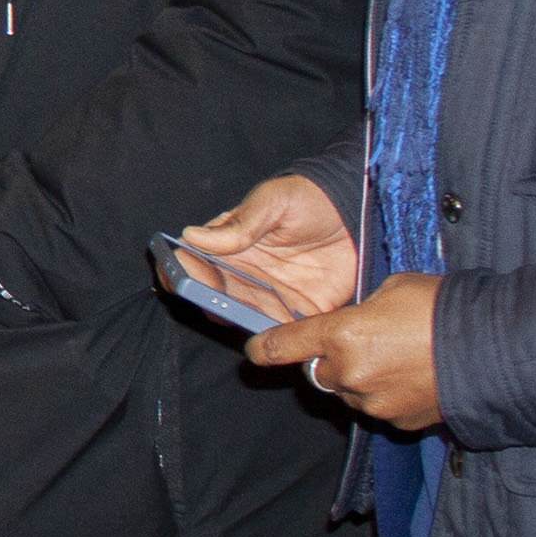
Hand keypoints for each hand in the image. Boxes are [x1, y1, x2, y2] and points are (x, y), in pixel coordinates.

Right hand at [177, 172, 357, 325]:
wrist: (358, 212)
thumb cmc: (309, 198)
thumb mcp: (272, 201)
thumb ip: (239, 225)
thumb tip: (192, 236)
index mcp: (229, 246)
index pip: (192, 263)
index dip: (178, 272)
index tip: (178, 278)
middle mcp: (243, 275)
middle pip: (212, 296)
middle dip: (206, 301)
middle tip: (214, 299)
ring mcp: (270, 296)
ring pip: (242, 318)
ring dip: (238, 321)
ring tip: (243, 315)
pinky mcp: (300, 312)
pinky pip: (282, 332)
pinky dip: (277, 338)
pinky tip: (274, 330)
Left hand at [255, 274, 441, 431]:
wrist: (493, 352)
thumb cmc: (442, 310)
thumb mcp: (393, 289)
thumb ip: (362, 308)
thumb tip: (357, 321)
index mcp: (342, 334)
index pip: (284, 346)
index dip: (265, 348)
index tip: (255, 351)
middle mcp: (350, 373)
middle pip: (320, 371)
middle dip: (333, 359)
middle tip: (366, 342)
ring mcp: (374, 403)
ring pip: (349, 391)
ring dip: (361, 378)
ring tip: (399, 357)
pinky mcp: (399, 422)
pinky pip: (379, 407)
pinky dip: (388, 394)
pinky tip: (414, 377)